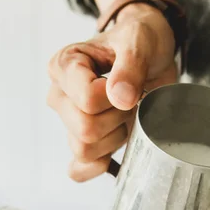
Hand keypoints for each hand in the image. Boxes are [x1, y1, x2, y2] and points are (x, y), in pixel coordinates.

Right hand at [47, 4, 176, 180]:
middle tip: (132, 99)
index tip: (129, 82)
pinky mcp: (80, 140)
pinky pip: (78, 169)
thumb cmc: (139, 40)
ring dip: (115, 137)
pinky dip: (98, 166)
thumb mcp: (140, 41)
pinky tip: (115, 150)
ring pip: (85, 150)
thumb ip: (130, 65)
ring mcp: (67, 120)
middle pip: (85, 129)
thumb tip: (120, 99)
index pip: (87, 100)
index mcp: (64, 65)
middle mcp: (59, 95)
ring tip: (126, 114)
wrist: (150, 52)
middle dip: (118, 118)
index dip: (115, 98)